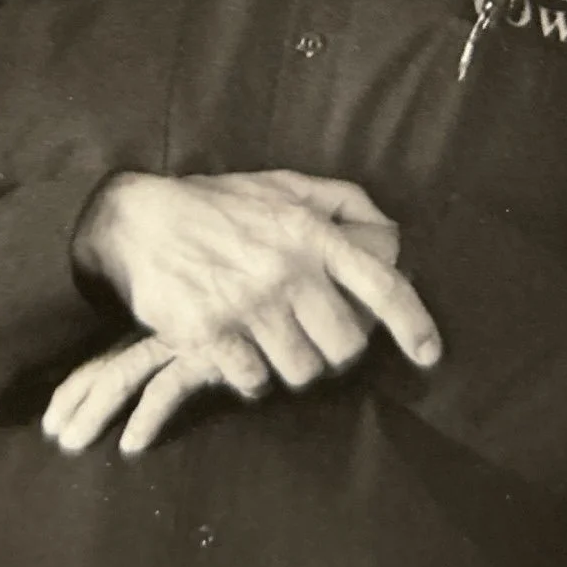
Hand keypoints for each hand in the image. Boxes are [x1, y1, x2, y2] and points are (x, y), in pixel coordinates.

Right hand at [52, 169, 439, 454]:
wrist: (136, 219)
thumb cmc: (217, 203)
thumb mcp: (280, 185)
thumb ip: (339, 201)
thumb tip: (390, 231)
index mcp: (308, 231)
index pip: (379, 282)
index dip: (413, 322)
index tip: (430, 354)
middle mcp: (286, 269)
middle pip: (345, 344)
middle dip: (336, 350)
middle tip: (314, 338)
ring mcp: (249, 304)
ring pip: (303, 370)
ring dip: (293, 366)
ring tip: (273, 343)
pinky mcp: (212, 334)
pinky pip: (255, 382)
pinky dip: (252, 376)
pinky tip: (239, 351)